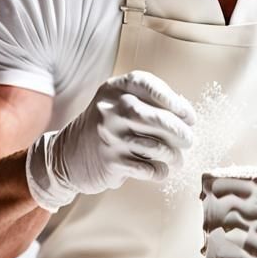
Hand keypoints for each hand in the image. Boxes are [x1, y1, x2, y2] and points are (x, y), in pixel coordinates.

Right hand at [25, 71, 195, 210]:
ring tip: (177, 158)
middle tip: (189, 139)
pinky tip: (161, 170)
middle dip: (179, 130)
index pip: (149, 86)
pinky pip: (147, 168)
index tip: (188, 116)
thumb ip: (148, 102)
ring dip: (173, 155)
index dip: (174, 101)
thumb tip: (186, 113)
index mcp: (114, 89)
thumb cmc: (105, 127)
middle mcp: (110, 109)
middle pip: (155, 118)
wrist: (67, 156)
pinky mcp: (110, 161)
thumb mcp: (118, 104)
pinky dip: (160, 171)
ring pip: (155, 146)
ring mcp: (109, 136)